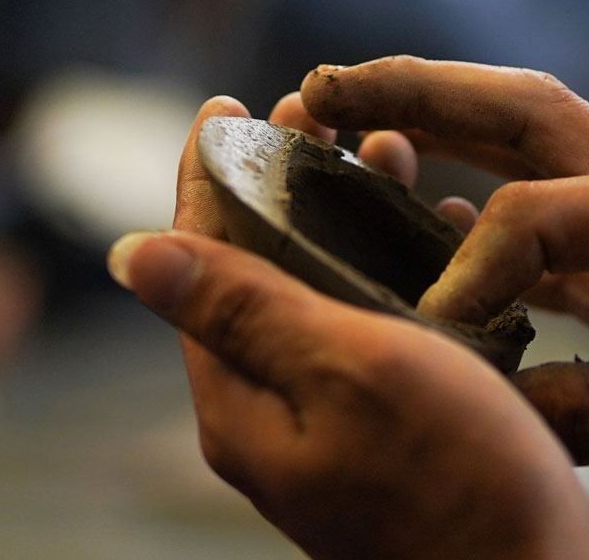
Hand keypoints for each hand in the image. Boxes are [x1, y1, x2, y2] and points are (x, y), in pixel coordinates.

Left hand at [109, 95, 588, 558]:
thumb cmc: (458, 480)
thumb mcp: (346, 371)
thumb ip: (242, 310)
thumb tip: (130, 255)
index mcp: (240, 402)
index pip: (194, 266)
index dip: (204, 179)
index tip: (221, 107)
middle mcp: (270, 419)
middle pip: (250, 277)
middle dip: (274, 187)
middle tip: (308, 117)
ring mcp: (325, 432)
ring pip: (313, 300)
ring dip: (335, 222)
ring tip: (375, 156)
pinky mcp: (379, 438)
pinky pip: (361, 334)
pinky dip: (381, 275)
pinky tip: (423, 241)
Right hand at [297, 56, 588, 471]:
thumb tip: (490, 413)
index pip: (538, 213)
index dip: (468, 266)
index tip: (428, 326)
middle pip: (523, 109)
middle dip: (419, 93)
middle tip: (326, 89)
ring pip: (523, 142)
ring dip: (434, 128)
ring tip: (349, 119)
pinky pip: (536, 205)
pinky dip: (471, 203)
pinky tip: (422, 209)